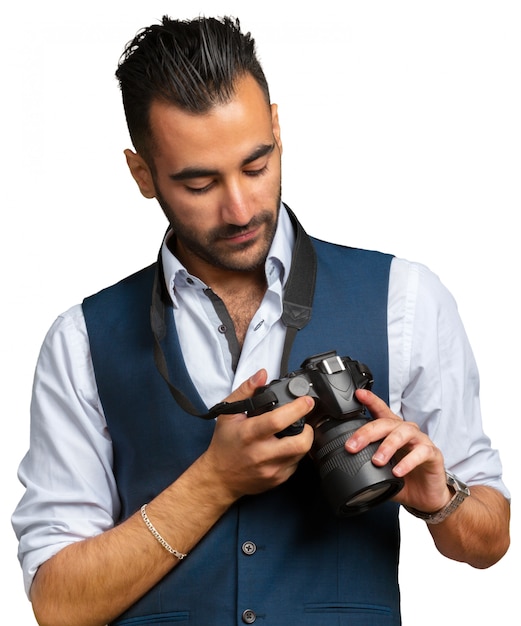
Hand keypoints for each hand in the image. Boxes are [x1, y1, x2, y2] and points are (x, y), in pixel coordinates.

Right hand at [201, 370, 314, 500]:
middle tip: (304, 421)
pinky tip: (284, 448)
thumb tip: (262, 375)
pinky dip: (294, 453)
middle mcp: (262, 454)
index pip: (278, 421)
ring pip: (302, 454)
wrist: (219, 478)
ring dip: (303, 440)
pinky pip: (296, 464)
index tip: (306, 401)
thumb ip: (246, 391)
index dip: (297, 409)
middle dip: (308, 428)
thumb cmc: (224, 444)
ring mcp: (272, 470)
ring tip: (294, 432)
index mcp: (250, 434)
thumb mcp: (228, 413)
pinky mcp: (278, 480)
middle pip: (300, 443)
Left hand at [346, 389, 451, 512]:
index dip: (370, 400)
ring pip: (402, 434)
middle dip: (367, 433)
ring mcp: (420, 441)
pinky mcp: (433, 454)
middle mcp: (406, 431)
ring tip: (376, 461)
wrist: (426, 496)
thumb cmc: (403, 478)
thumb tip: (340, 465)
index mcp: (392, 431)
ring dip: (387, 446)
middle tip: (352, 446)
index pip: (381, 411)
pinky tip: (397, 471)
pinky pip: (420, 453)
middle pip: (386, 423)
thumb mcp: (380, 470)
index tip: (358, 394)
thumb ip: (364, 464)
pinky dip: (407, 462)